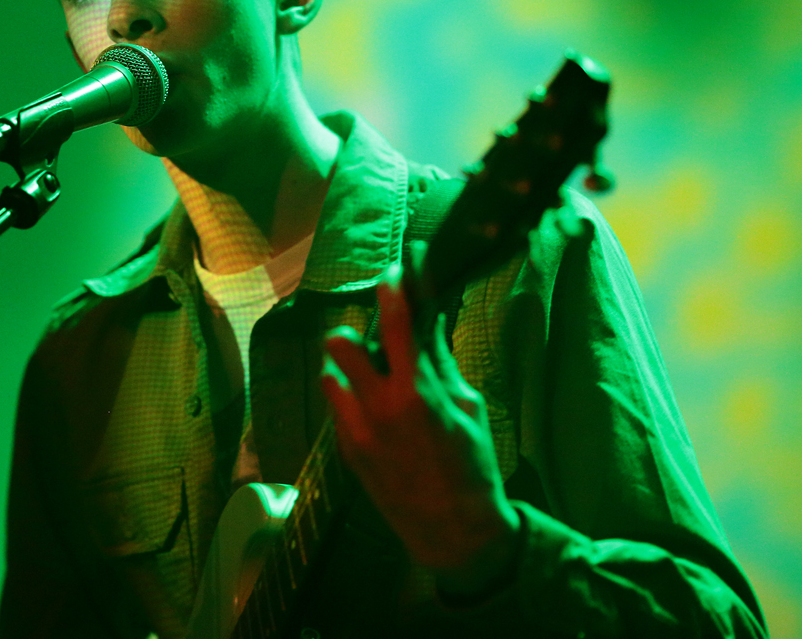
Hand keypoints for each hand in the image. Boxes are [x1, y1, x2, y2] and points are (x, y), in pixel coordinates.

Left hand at [320, 260, 520, 594]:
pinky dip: (349, 396)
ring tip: (368, 371)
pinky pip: (336, 406)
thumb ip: (440, 362)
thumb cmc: (473, 466)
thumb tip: (429, 320)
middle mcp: (379, 406)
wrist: (454, 532)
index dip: (394, 286)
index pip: (397, 321)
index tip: (395, 268)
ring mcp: (356, 430)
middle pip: (341, 342)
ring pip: (329, 372)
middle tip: (374, 332)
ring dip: (346, 365)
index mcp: (418, 391)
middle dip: (356, 328)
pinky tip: (371, 405)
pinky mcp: (345, 450)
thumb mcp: (469, 407)